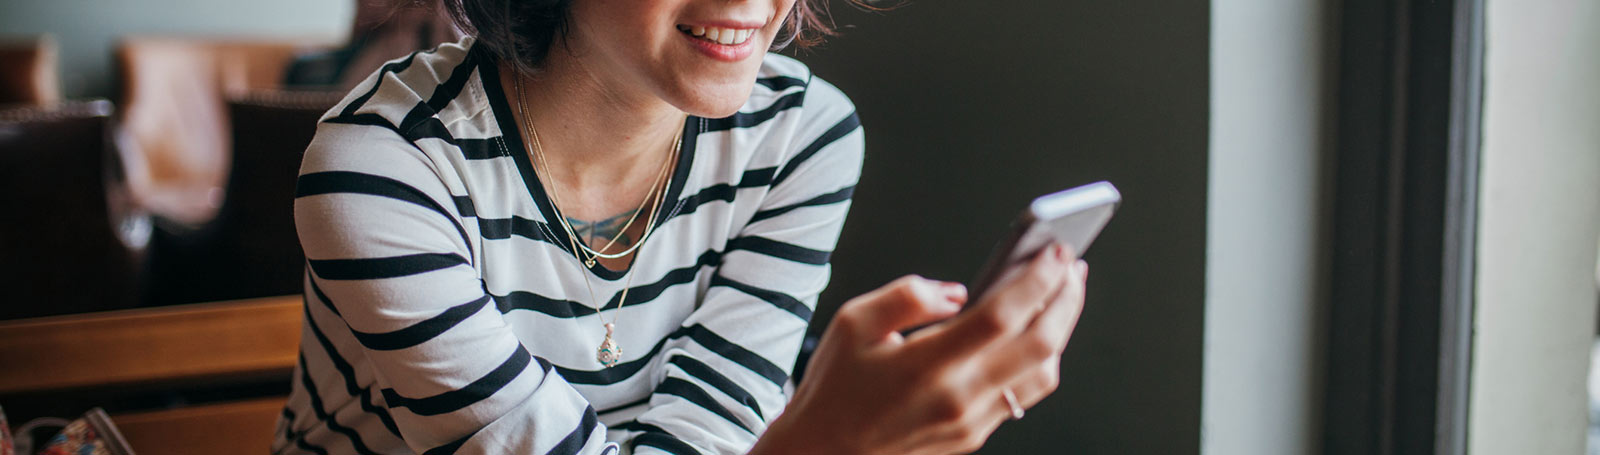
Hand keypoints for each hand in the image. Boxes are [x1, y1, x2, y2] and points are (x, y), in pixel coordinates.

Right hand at [752, 244, 1087, 454]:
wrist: (823, 452)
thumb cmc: (834, 388)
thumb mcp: (852, 322)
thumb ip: (908, 296)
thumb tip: (958, 292)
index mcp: (926, 366)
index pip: (1002, 315)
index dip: (1038, 279)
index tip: (1055, 251)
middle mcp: (956, 399)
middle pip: (1040, 344)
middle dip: (1066, 299)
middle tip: (1071, 267)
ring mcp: (970, 423)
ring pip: (1042, 374)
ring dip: (1061, 331)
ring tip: (1060, 296)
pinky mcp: (973, 436)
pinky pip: (1022, 394)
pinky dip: (1039, 359)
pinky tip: (1034, 333)